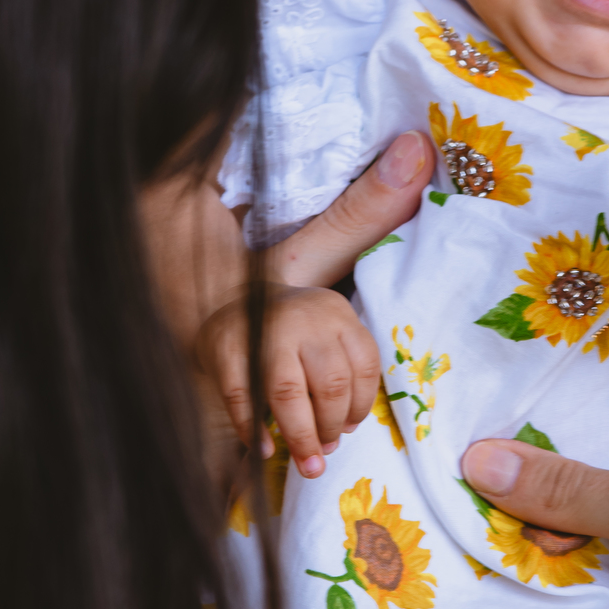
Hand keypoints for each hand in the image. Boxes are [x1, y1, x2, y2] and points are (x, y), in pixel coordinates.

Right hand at [197, 130, 431, 465]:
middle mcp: (294, 305)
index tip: (351, 421)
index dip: (360, 401)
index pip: (363, 361)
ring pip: (293, 396)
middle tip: (330, 445)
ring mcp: (254, 328)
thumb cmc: (264, 289)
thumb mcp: (316, 261)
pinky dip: (255, 431)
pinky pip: (246, 401)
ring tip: (309, 461)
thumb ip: (364, 219)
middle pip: (333, 382)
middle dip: (334, 424)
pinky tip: (261, 448)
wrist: (190, 296)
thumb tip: (417, 147)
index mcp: (323, 291)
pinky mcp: (219, 352)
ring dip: (302, 436)